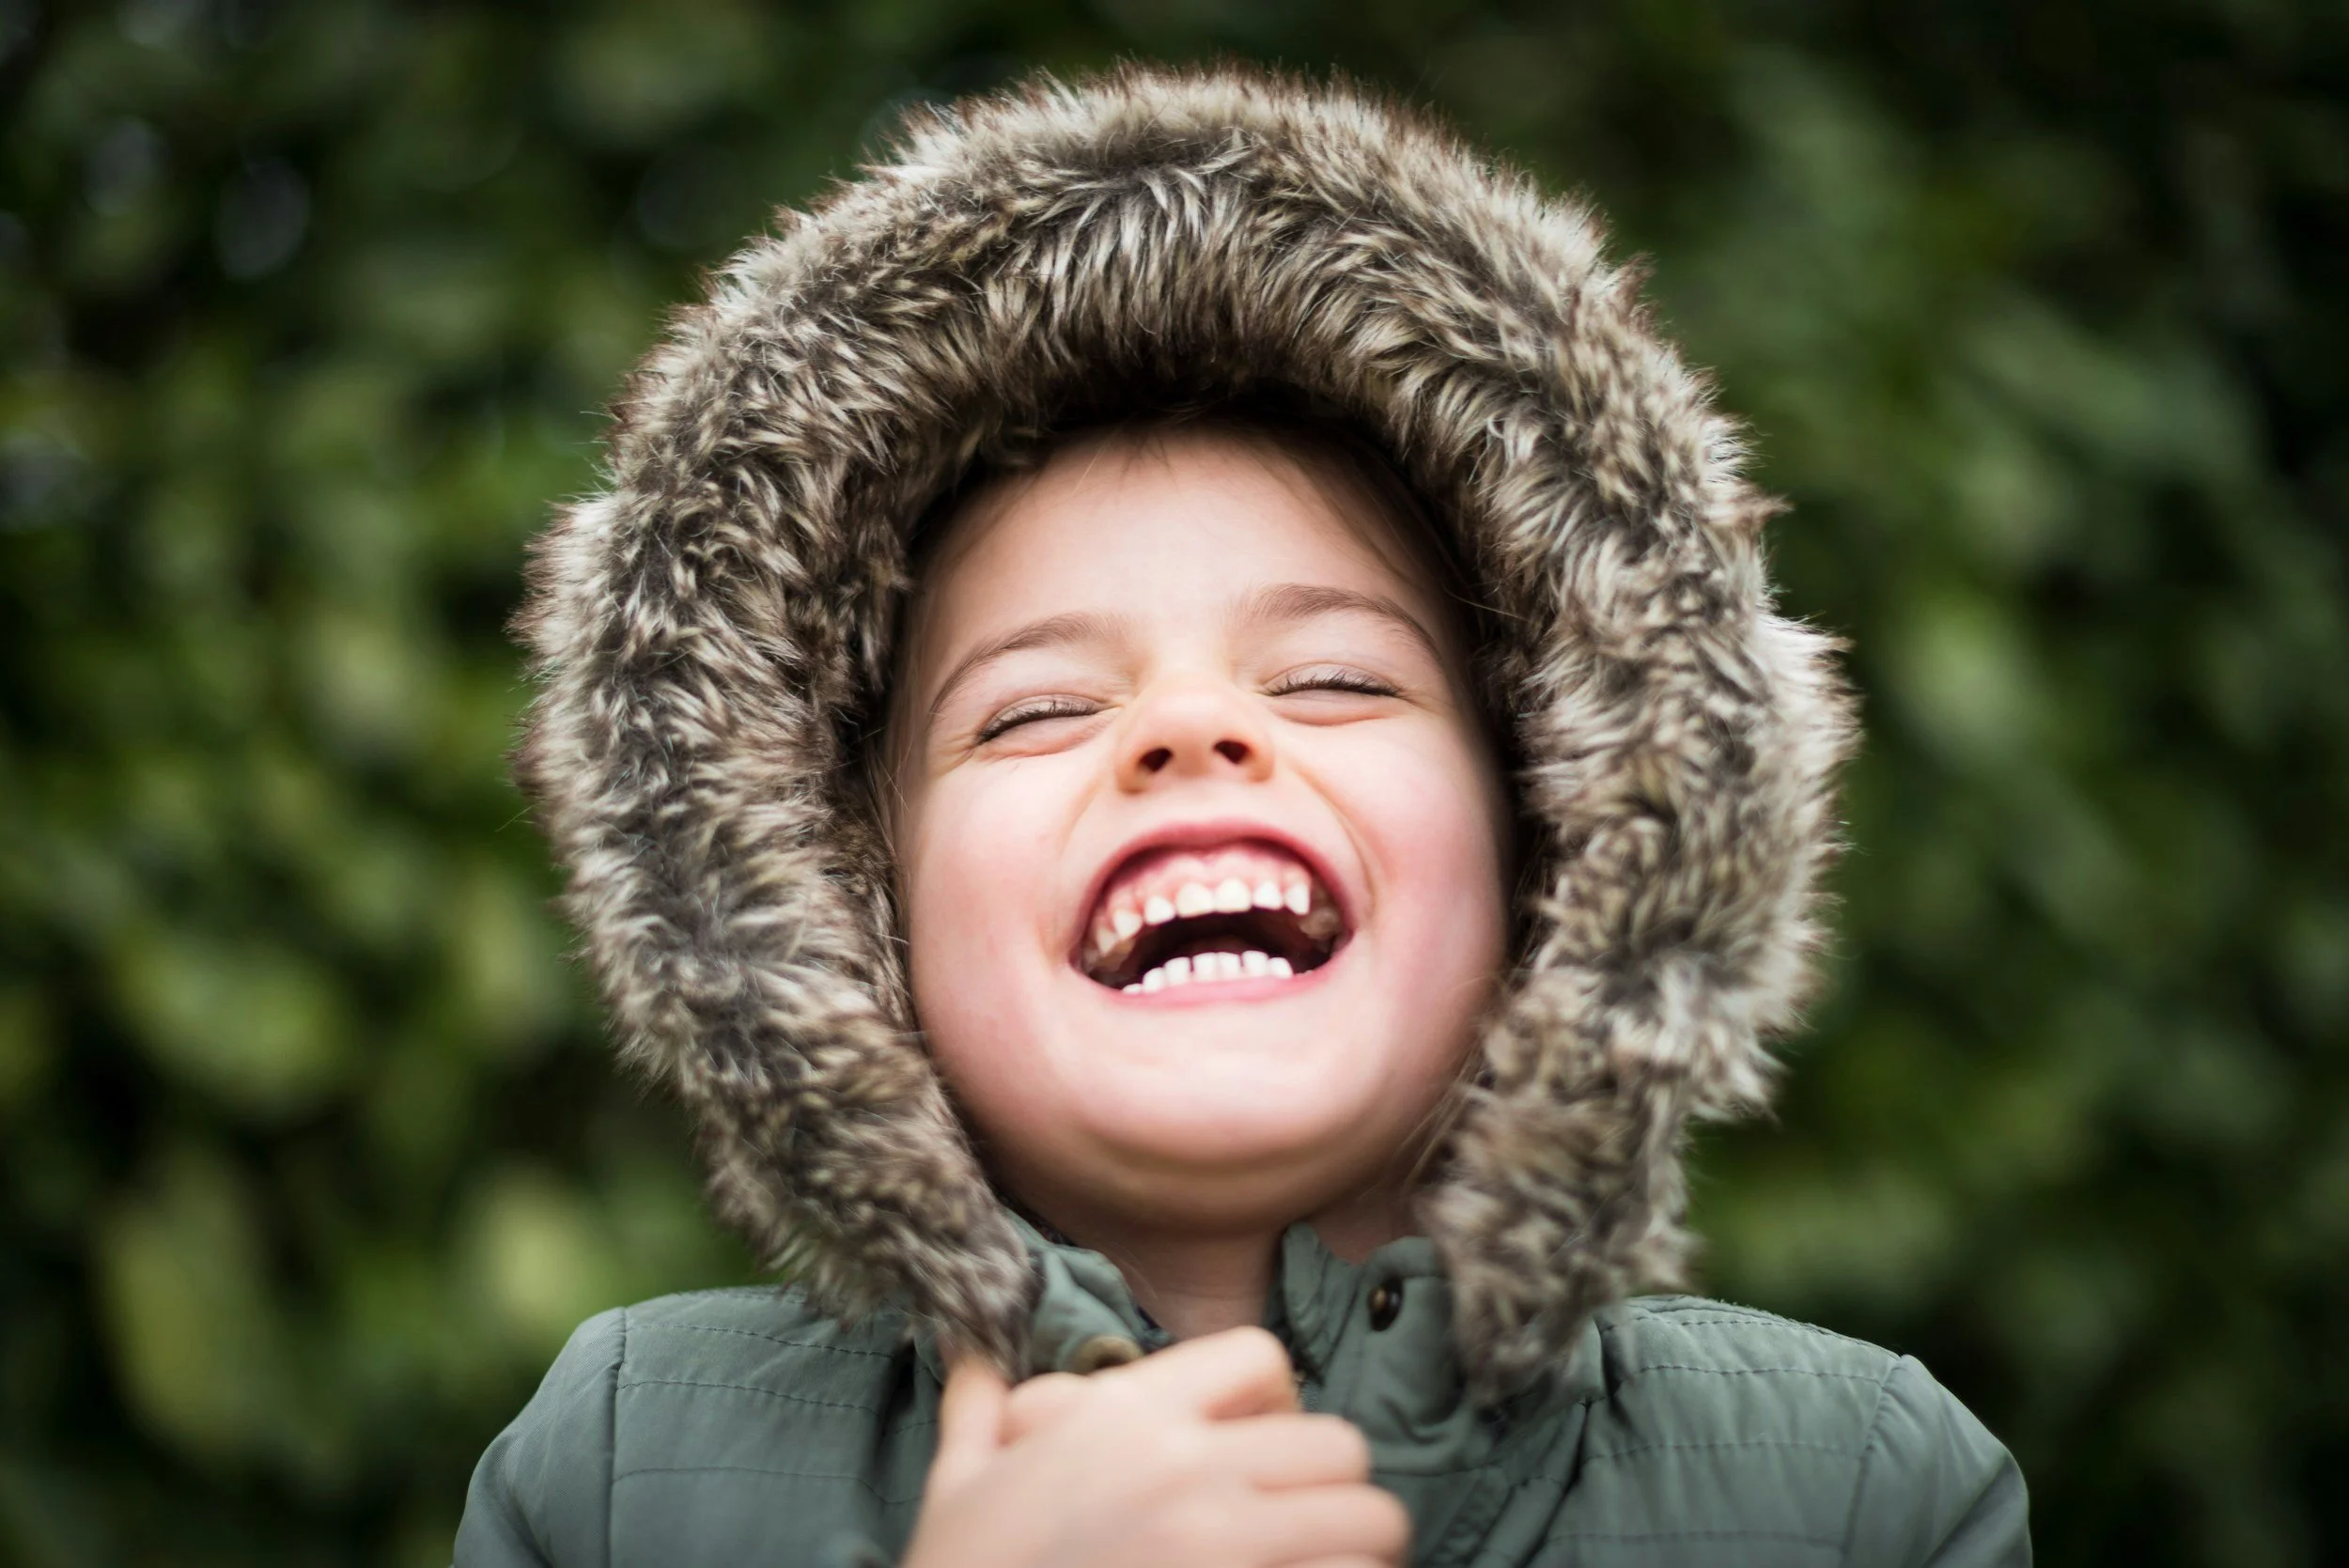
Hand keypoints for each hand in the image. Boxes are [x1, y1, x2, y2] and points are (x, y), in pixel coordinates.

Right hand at [901, 1326, 1409, 1567]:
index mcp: (1125, 1419)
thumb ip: (977, 1411)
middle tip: (1301, 1527)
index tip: (1256, 1447)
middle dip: (1331, 1488)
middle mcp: (1187, 1472)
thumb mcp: (957, 1486)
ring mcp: (1226, 1551)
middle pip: (1339, 1445)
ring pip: (1370, 1524)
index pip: (1260, 1357)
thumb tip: (968, 1352)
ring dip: (1353, 1551)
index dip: (1274, 1400)